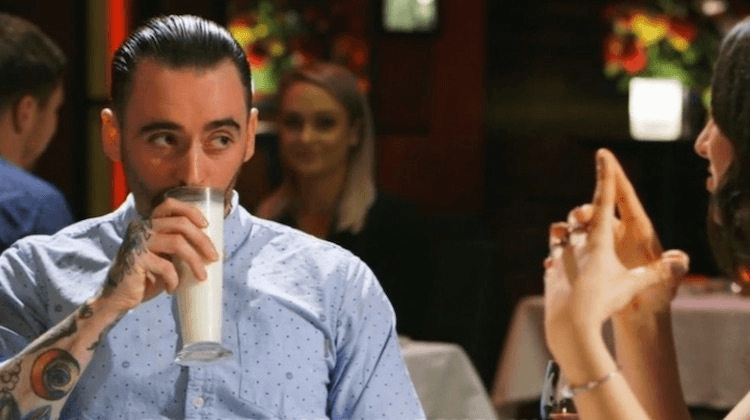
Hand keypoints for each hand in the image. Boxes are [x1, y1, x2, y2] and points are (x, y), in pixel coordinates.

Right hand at [97, 198, 219, 313]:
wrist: (119, 298)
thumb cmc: (147, 277)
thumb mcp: (168, 260)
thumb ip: (183, 251)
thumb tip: (220, 252)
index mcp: (149, 223)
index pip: (169, 205)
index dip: (191, 211)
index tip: (206, 226)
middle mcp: (142, 227)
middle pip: (181, 224)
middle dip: (202, 240)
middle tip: (214, 257)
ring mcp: (138, 242)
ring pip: (177, 242)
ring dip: (195, 261)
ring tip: (202, 277)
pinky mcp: (136, 259)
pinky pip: (166, 266)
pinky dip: (174, 280)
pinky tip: (173, 289)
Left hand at [543, 149, 688, 368]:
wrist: (570, 325)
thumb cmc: (604, 302)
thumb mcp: (635, 287)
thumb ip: (656, 273)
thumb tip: (679, 262)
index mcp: (599, 239)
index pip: (605, 200)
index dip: (606, 176)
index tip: (603, 154)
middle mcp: (576, 242)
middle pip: (579, 217)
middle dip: (585, 216)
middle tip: (593, 223)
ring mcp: (559, 255)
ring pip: (558, 234)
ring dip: (566, 236)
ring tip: (575, 245)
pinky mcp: (549, 271)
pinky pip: (552, 258)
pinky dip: (558, 260)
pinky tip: (563, 271)